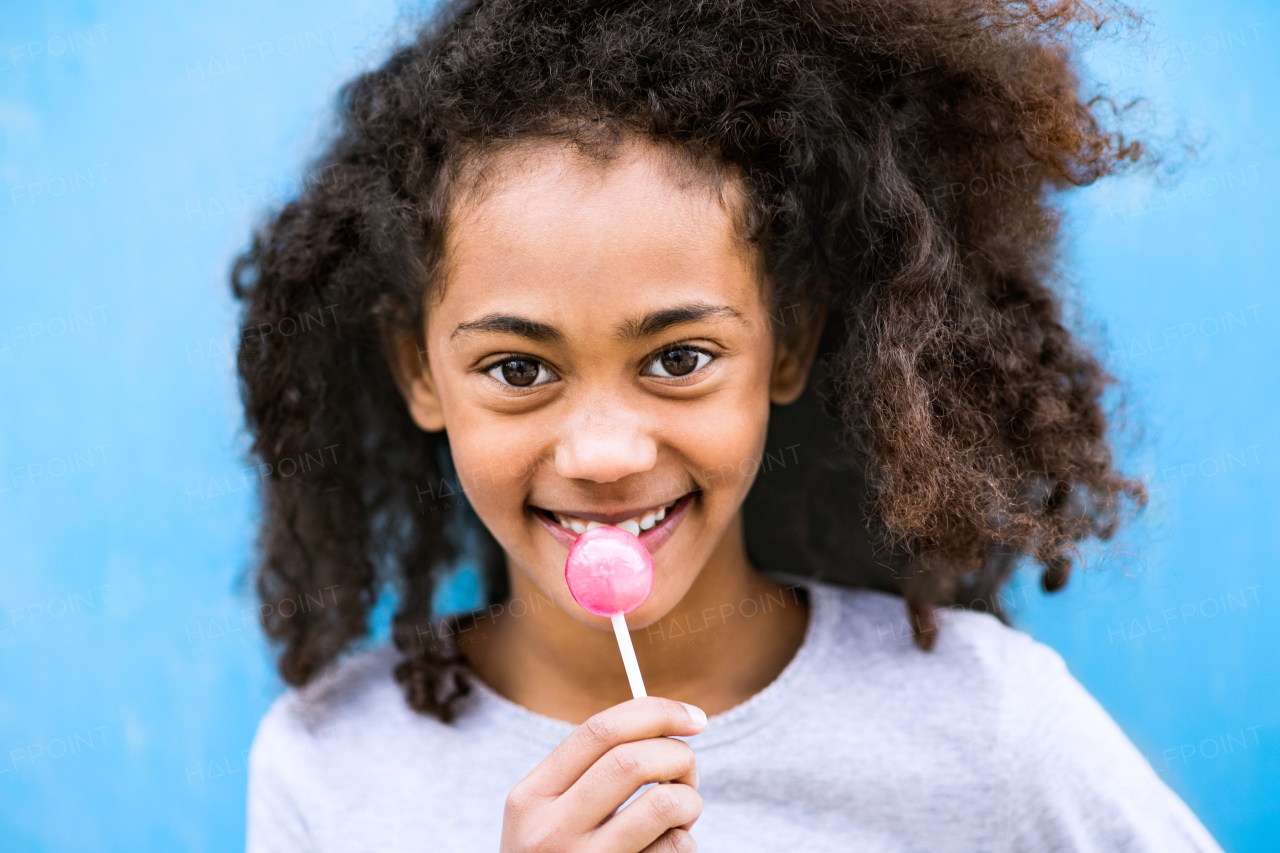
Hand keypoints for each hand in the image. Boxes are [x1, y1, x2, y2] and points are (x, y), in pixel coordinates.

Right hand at [499, 696, 706, 851]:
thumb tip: (665, 722)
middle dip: (678, 756)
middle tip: (688, 771)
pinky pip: (674, 849)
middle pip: (633, 761)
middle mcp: (549, 832)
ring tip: (683, 811)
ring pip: (663, 803)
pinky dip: (686, 840)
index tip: (695, 718)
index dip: (656, 713)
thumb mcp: (549, 816)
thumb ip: (588, 772)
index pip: (598, 731)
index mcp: (529, 798)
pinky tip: (668, 848)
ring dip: (690, 799)